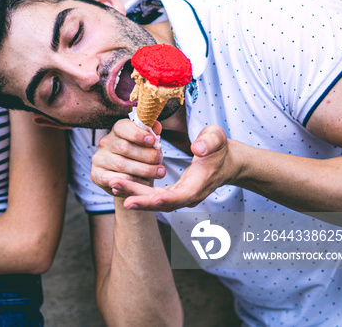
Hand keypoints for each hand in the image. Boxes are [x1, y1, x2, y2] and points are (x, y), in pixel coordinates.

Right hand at [91, 118, 165, 195]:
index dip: (137, 133)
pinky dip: (128, 180)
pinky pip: (112, 178)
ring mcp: (100, 159)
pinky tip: (139, 180)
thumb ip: (151, 135)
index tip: (152, 140)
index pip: (122, 127)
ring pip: (121, 163)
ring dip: (143, 169)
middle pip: (124, 147)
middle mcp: (105, 143)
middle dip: (146, 155)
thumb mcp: (147, 145)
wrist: (128, 181)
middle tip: (160, 160)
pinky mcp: (97, 175)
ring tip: (158, 172)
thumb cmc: (139, 159)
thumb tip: (156, 125)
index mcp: (117, 131)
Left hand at [119, 126, 238, 210]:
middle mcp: (189, 195)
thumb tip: (197, 148)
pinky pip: (155, 197)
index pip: (179, 196)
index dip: (159, 199)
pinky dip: (139, 192)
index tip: (140, 199)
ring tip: (113, 185)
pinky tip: (122, 185)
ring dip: (134, 194)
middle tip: (114, 186)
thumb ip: (209, 142)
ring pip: (156, 201)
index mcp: (199, 183)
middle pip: (161, 202)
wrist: (228, 162)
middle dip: (138, 196)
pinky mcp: (176, 193)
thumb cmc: (220, 148)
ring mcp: (182, 196)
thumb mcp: (217, 138)